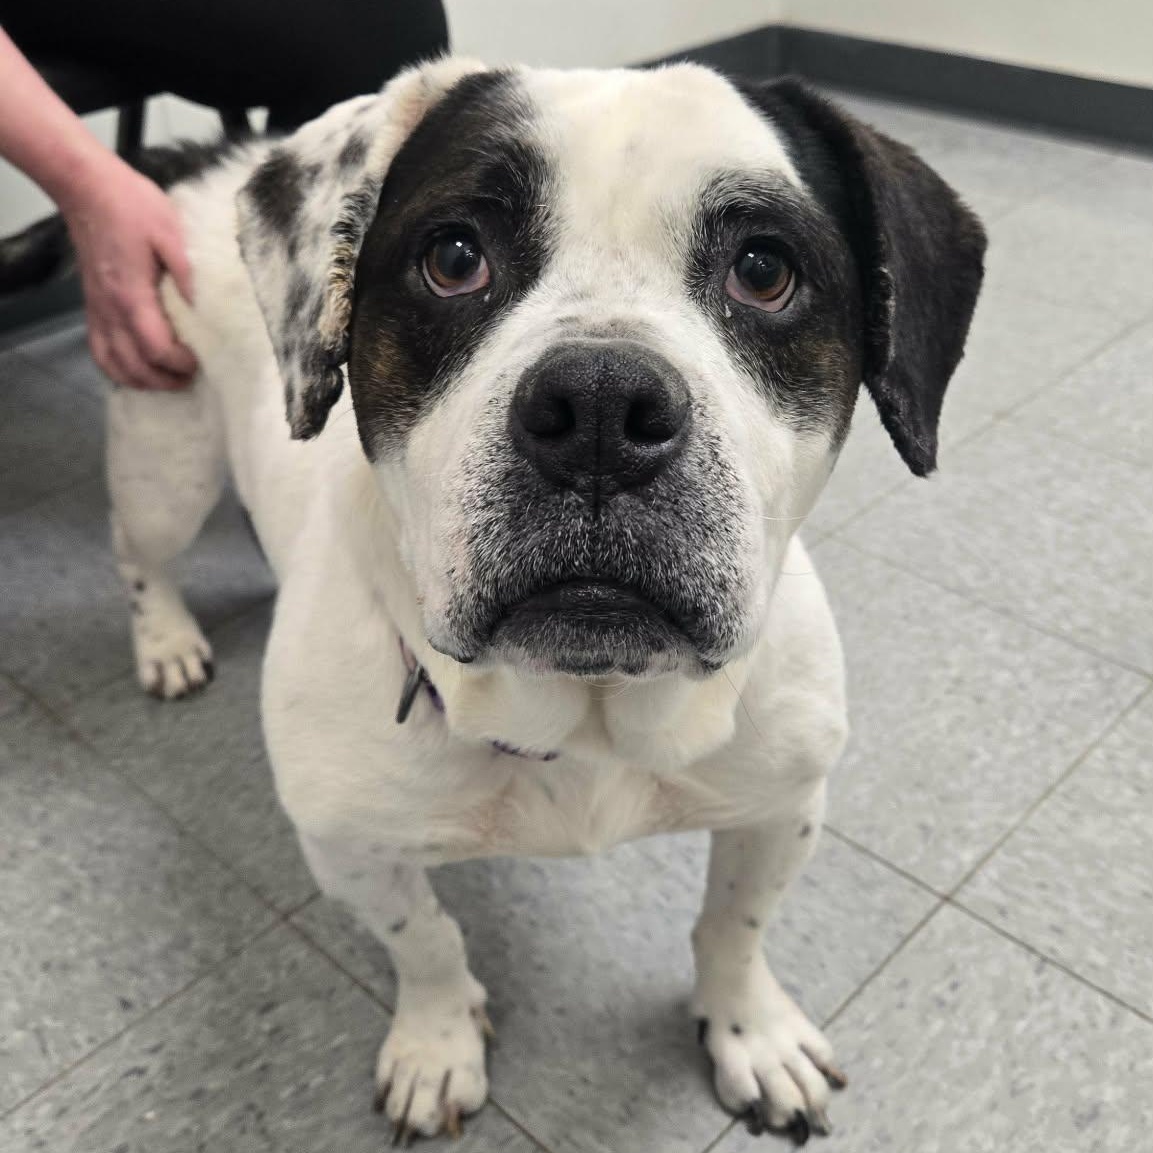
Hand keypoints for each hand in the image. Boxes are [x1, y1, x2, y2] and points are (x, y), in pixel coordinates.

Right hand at [60, 158, 197, 389]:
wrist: (88, 187)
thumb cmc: (132, 205)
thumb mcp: (171, 231)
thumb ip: (188, 271)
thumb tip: (203, 306)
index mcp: (131, 295)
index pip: (155, 348)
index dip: (179, 363)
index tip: (200, 361)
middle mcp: (110, 309)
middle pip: (133, 366)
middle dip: (164, 380)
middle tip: (190, 378)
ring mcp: (97, 308)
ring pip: (112, 364)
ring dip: (141, 380)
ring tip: (167, 379)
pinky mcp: (92, 304)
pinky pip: (99, 349)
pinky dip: (118, 367)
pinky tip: (138, 367)